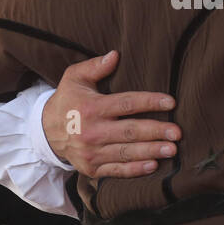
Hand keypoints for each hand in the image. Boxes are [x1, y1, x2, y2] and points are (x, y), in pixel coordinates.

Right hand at [41, 51, 180, 178]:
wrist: (46, 131)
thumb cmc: (68, 100)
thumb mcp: (74, 78)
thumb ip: (95, 66)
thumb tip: (115, 54)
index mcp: (91, 107)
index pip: (126, 103)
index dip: (150, 102)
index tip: (170, 102)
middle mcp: (91, 131)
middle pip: (130, 131)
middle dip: (156, 131)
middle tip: (177, 132)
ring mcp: (91, 152)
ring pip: (126, 152)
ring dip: (151, 151)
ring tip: (172, 150)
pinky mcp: (92, 168)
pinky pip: (117, 170)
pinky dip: (135, 169)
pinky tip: (153, 165)